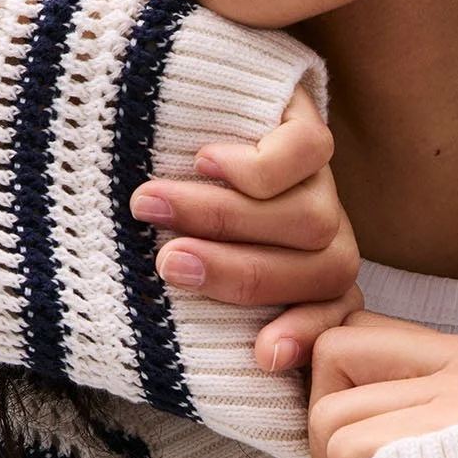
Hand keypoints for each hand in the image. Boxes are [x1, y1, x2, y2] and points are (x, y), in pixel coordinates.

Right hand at [129, 83, 362, 371]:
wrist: (127, 93)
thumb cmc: (127, 205)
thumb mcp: (150, 265)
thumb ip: (176, 304)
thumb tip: (161, 364)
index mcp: (296, 274)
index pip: (330, 314)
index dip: (306, 336)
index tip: (262, 356)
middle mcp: (317, 229)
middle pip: (324, 270)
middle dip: (239, 275)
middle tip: (168, 263)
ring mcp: (317, 173)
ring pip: (314, 218)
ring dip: (226, 219)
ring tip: (150, 205)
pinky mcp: (302, 112)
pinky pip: (310, 153)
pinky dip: (258, 166)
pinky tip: (204, 160)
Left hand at [308, 310, 457, 457]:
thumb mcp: (441, 445)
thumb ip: (389, 397)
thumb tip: (278, 349)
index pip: (367, 327)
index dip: (333, 376)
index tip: (327, 418)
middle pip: (336, 348)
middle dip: (327, 417)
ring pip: (328, 411)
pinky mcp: (444, 434)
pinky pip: (341, 450)